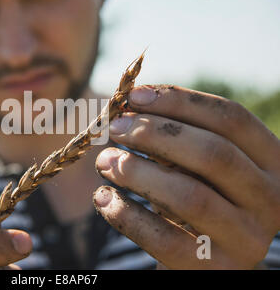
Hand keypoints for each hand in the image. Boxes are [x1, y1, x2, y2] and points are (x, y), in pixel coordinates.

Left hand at [93, 84, 279, 268]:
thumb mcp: (199, 164)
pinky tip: (102, 198)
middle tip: (115, 128)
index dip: (180, 101)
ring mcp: (247, 239)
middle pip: (213, 153)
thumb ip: (175, 135)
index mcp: (272, 162)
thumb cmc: (198, 196)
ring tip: (104, 161)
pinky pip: (165, 240)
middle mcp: (270, 200)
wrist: (206, 259)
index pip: (231, 118)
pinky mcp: (214, 270)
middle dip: (155, 134)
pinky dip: (127, 216)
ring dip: (137, 172)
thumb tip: (130, 106)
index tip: (133, 95)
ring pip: (189, 196)